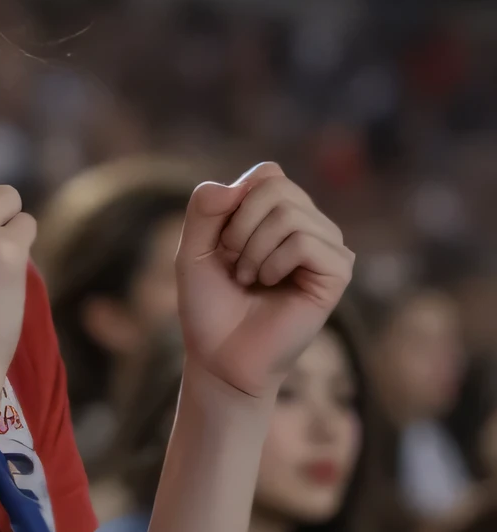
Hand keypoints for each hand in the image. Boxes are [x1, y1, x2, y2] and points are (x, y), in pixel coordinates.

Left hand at [176, 162, 353, 399]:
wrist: (221, 357)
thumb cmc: (209, 305)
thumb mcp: (192, 250)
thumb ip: (205, 208)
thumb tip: (238, 185)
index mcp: (280, 213)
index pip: (268, 174)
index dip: (236, 203)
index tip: (222, 243)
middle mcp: (309, 224)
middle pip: (276, 187)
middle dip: (240, 226)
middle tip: (234, 263)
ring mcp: (327, 246)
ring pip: (290, 214)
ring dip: (254, 250)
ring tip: (249, 279)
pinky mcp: (338, 272)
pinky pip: (305, 242)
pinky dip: (275, 263)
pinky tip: (269, 285)